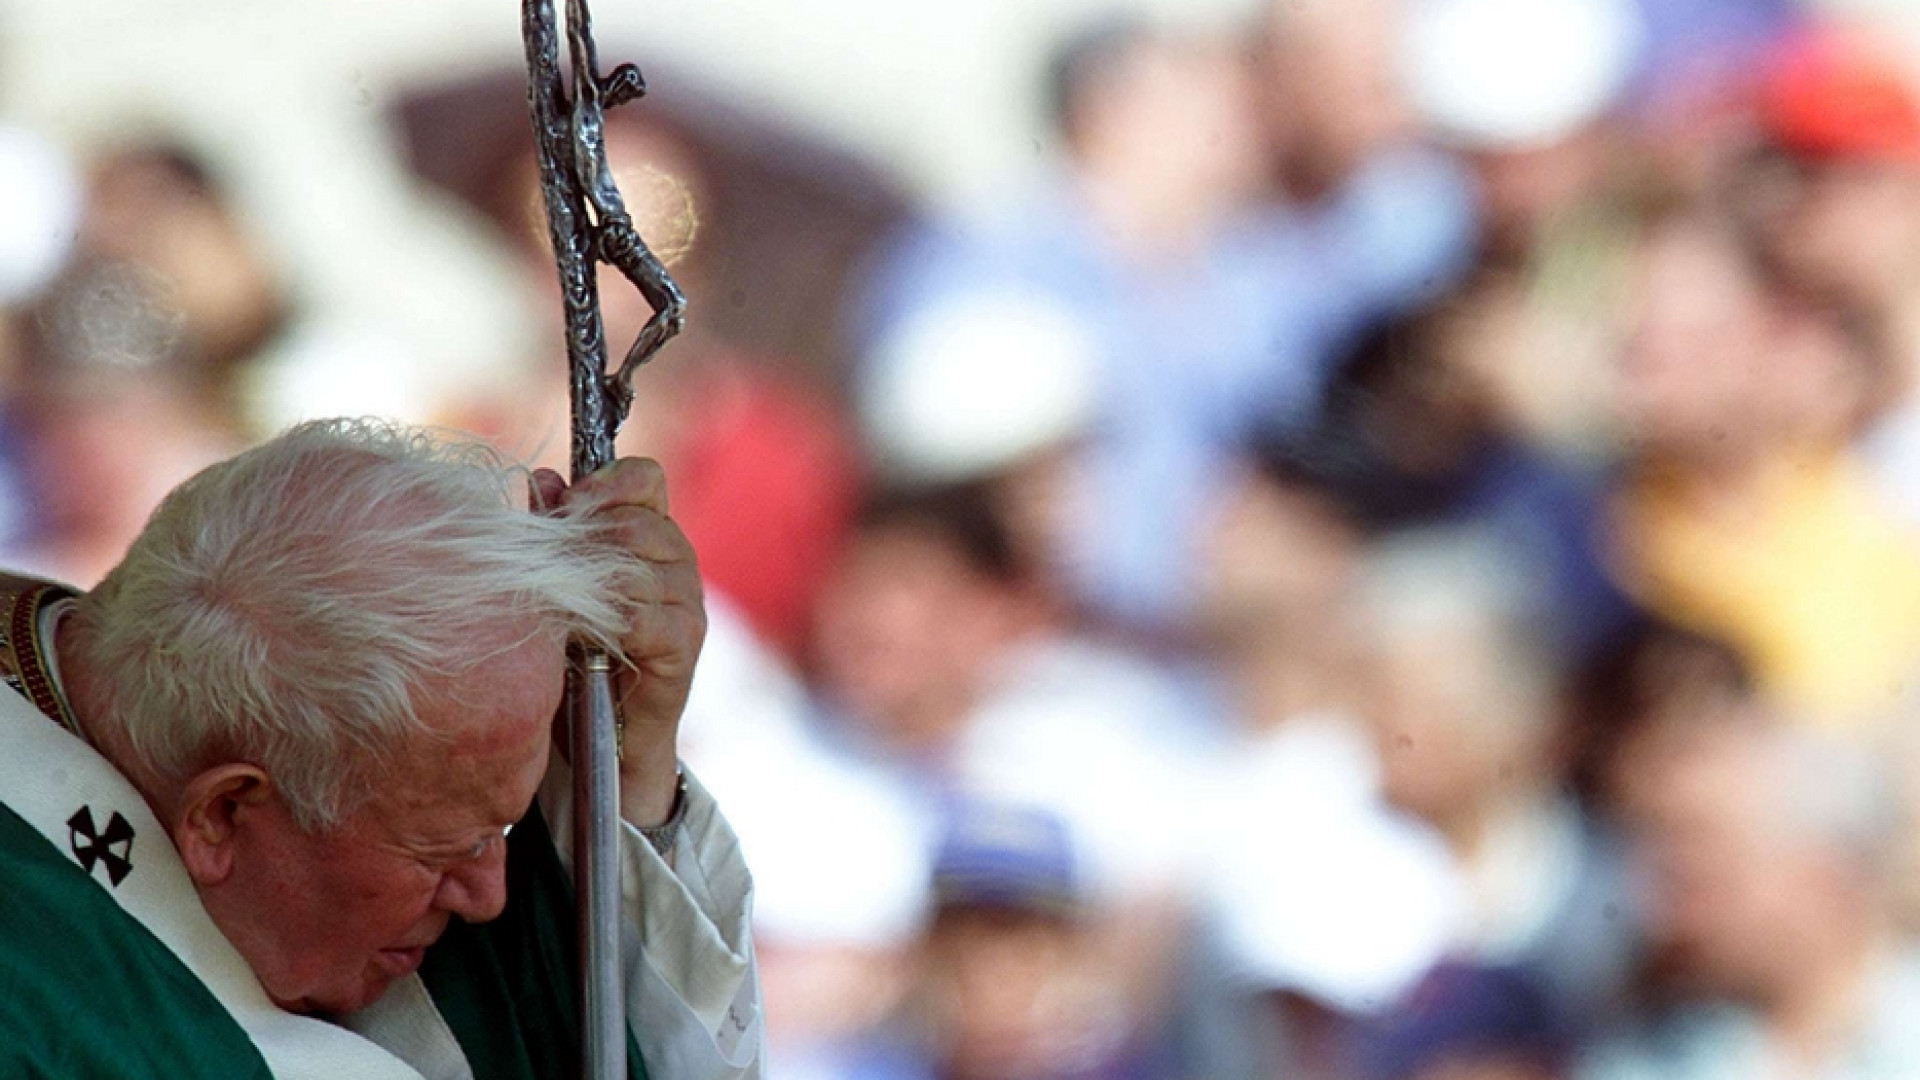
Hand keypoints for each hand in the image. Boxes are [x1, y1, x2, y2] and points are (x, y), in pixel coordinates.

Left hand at [532, 459, 704, 827]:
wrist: (602, 737)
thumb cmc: (575, 655)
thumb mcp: (559, 583)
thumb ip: (554, 530)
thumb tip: (540, 480)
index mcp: (652, 534)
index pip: (645, 479)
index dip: (604, 485)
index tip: (565, 508)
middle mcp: (678, 562)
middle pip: (636, 520)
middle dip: (585, 538)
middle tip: (548, 564)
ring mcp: (686, 603)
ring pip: (639, 565)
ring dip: (590, 580)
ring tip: (561, 603)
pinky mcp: (683, 645)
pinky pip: (644, 615)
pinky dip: (607, 620)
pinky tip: (581, 634)